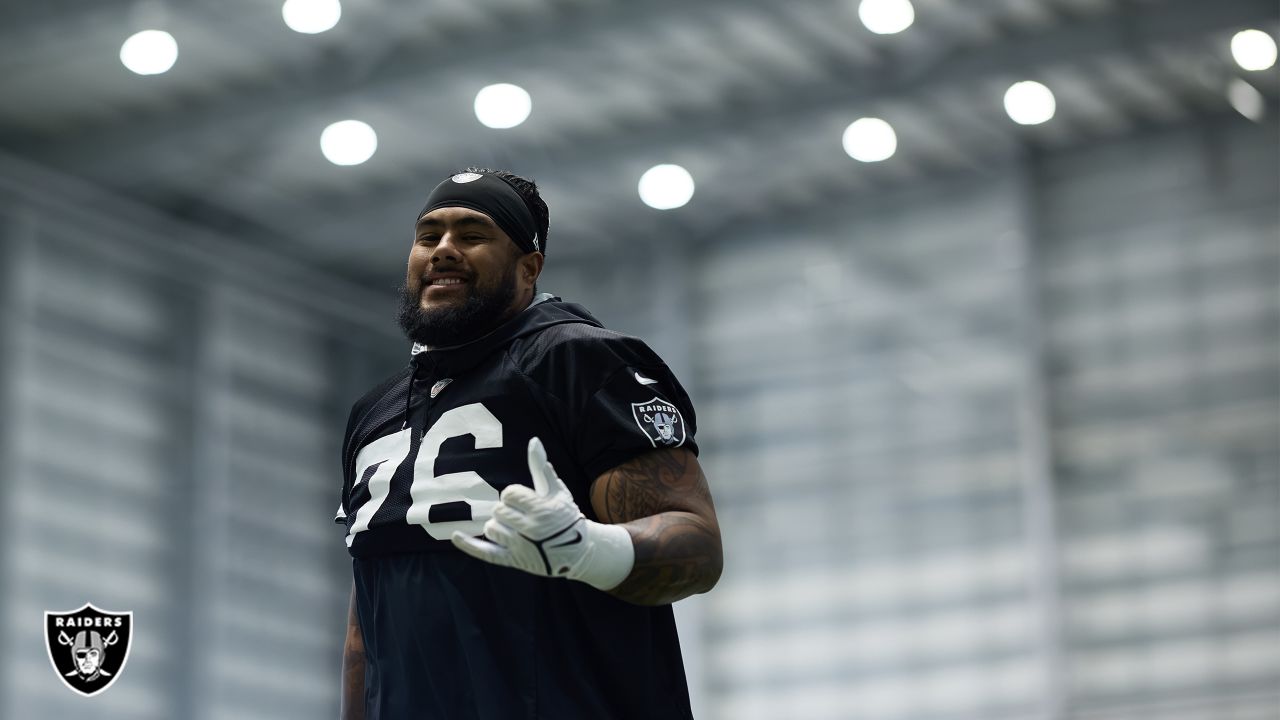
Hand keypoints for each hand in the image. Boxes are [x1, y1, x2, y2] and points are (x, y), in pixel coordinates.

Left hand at [451, 437, 633, 589]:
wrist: (578, 551)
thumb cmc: (565, 516)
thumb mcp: (557, 490)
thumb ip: (541, 467)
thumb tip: (533, 440)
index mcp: (540, 510)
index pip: (509, 494)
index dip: (515, 495)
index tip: (527, 502)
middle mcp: (530, 529)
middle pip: (498, 511)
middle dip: (507, 510)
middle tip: (522, 516)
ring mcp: (521, 548)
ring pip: (491, 529)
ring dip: (498, 526)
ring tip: (515, 528)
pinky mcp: (513, 561)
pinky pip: (485, 553)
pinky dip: (469, 545)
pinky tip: (456, 535)